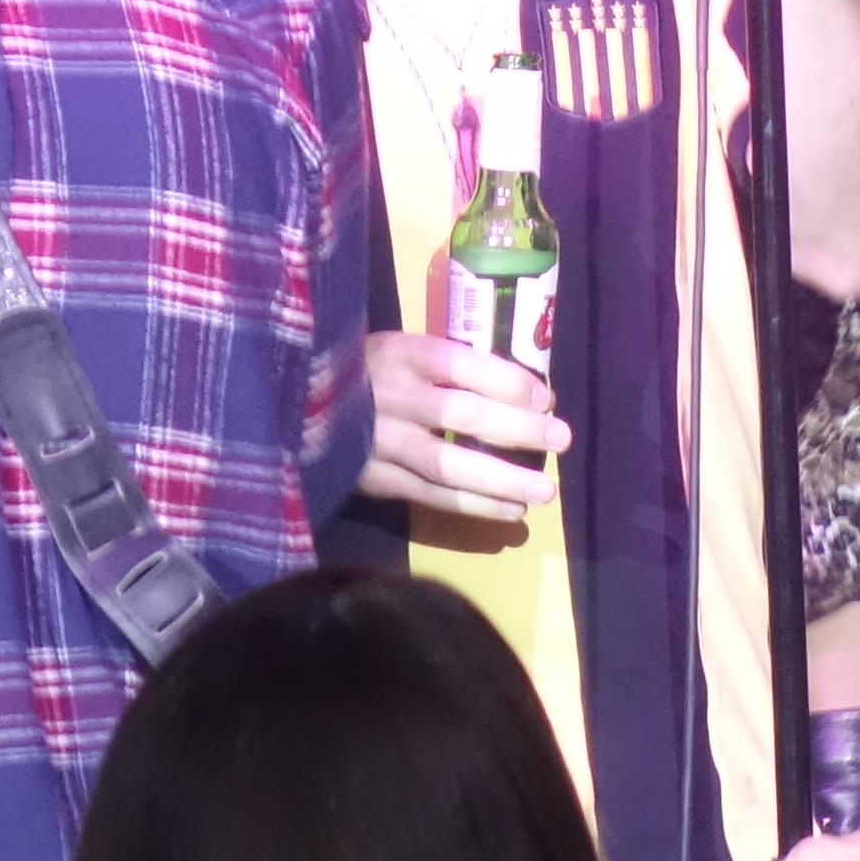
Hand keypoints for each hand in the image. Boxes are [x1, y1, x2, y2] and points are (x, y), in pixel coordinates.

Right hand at [361, 322, 568, 524]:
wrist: (299, 406)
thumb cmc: (367, 372)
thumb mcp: (401, 351)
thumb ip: (449, 366)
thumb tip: (525, 391)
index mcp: (400, 354)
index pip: (459, 363)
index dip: (505, 380)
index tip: (545, 398)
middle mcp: (391, 397)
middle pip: (460, 414)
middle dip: (516, 429)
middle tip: (561, 439)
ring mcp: (379, 442)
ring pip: (447, 464)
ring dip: (500, 479)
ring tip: (543, 492)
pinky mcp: (371, 479)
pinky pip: (429, 495)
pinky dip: (472, 504)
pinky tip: (509, 509)